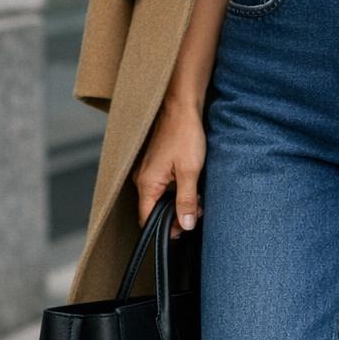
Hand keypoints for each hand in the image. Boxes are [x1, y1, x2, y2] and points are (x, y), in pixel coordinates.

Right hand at [132, 98, 205, 236]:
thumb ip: (186, 201)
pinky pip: (161, 186)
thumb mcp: (190, 171)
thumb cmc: (184, 134)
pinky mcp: (155, 164)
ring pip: (159, 198)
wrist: (181, 106)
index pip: (147, 219)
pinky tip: (191, 186)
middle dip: (174, 216)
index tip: (181, 233)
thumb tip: (185, 225)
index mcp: (146, 183)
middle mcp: (141, 178)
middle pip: (153, 210)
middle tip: (196, 214)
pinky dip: (175, 190)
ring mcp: (147, 170)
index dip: (163, 230)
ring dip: (177, 202)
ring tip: (197, 200)